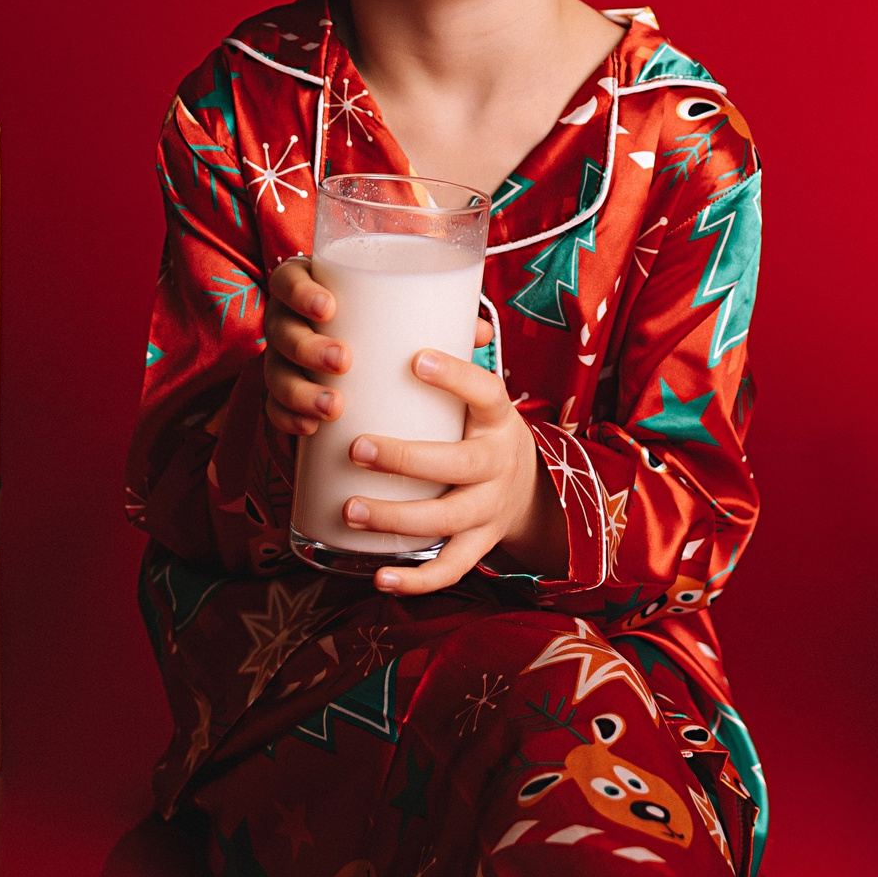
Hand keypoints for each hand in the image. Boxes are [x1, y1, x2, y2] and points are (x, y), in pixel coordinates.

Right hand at [259, 257, 494, 435]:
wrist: (365, 377)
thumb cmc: (387, 332)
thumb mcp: (406, 321)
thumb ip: (437, 319)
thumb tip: (478, 331)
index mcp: (310, 291)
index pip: (288, 280)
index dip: (300, 291)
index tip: (330, 307)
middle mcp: (288, 324)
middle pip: (281, 330)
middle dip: (309, 346)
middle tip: (345, 361)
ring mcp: (281, 363)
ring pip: (275, 373)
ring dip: (301, 391)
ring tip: (335, 407)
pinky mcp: (282, 400)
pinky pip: (274, 410)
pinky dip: (289, 420)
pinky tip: (310, 430)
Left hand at [343, 347, 566, 594]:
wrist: (527, 491)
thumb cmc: (480, 429)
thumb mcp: (479, 395)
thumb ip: (453, 353)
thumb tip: (429, 294)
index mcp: (499, 419)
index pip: (486, 391)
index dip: (454, 375)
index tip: (413, 356)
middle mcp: (498, 465)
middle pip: (457, 464)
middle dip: (405, 458)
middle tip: (356, 447)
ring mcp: (489, 510)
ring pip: (447, 518)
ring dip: (396, 517)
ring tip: (350, 508)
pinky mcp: (478, 545)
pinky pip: (450, 569)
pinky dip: (416, 582)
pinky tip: (378, 577)